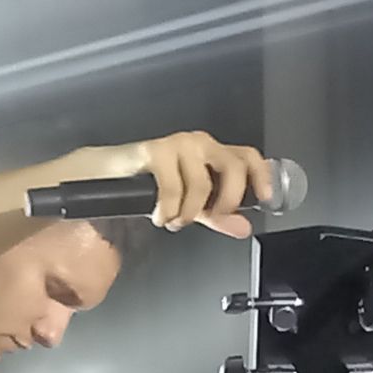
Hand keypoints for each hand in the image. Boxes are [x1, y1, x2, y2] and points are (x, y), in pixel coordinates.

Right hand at [126, 131, 273, 238]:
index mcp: (213, 155)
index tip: (265, 198)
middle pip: (233, 166)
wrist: (107, 175)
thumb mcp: (189, 205)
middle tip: (211, 216)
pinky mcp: (156, 150)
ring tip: (173, 221)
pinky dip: (167, 210)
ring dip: (188, 213)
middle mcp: (200, 145)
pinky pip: (172, 187)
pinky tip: (159, 215)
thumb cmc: (148, 184)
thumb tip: (243, 227)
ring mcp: (179, 145)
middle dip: (227, 199)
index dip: (261, 176)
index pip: (248, 157)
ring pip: (201, 183)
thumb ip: (217, 216)